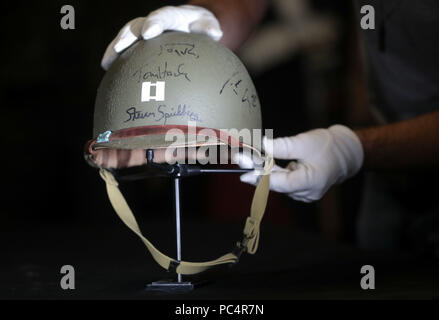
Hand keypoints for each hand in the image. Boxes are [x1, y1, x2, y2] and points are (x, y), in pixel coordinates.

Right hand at [101, 5, 222, 69]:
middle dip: (127, 36)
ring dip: (115, 48)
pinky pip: (126, 49)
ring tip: (106, 63)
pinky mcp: (139, 43)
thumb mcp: (208, 25)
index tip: (148, 33)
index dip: (154, 23)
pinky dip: (116, 57)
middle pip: (136, 25)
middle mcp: (153, 22)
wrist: (190, 25)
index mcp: (171, 17)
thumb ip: (208, 29)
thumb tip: (215, 34)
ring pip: (126, 37)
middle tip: (118, 48)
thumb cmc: (201, 27)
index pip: (162, 17)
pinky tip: (108, 71)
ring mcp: (144, 32)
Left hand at [239, 125, 363, 201]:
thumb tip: (263, 145)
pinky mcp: (302, 191)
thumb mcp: (304, 142)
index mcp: (311, 182)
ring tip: (250, 159)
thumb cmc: (328, 146)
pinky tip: (269, 163)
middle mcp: (307, 193)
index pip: (280, 183)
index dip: (261, 177)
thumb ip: (282, 146)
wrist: (346, 152)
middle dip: (258, 171)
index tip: (243, 173)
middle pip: (276, 184)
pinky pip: (284, 183)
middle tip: (240, 160)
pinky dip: (275, 173)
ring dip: (265, 171)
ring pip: (279, 184)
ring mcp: (305, 194)